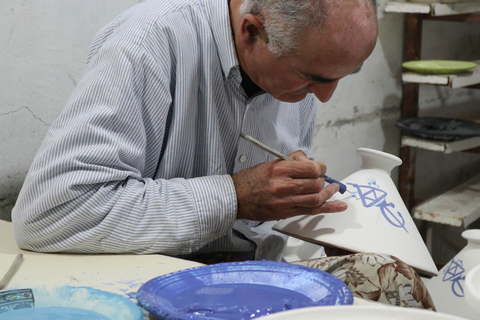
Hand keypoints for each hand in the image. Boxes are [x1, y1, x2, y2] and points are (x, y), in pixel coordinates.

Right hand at [232, 150, 347, 220]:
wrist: (237, 198)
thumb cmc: (252, 179)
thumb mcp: (271, 162)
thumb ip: (292, 160)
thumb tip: (310, 162)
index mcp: (281, 169)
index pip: (312, 168)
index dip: (321, 168)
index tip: (320, 168)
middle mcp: (285, 185)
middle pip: (316, 183)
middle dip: (322, 180)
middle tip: (321, 179)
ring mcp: (286, 201)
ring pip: (317, 198)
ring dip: (328, 193)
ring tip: (333, 189)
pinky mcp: (287, 212)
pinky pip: (312, 210)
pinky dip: (328, 208)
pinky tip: (340, 206)